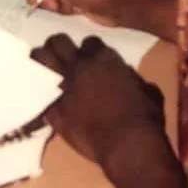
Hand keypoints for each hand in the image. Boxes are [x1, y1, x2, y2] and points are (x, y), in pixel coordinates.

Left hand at [31, 35, 164, 166]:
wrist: (127, 145)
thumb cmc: (144, 117)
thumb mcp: (148, 90)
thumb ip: (132, 78)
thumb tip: (127, 77)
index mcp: (104, 59)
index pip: (89, 42)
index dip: (90, 51)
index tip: (91, 59)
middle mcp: (79, 67)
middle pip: (58, 42)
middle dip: (59, 47)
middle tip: (61, 58)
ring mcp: (63, 87)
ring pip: (40, 59)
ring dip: (42, 62)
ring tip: (44, 69)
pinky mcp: (53, 110)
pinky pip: (39, 96)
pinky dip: (42, 97)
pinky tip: (45, 101)